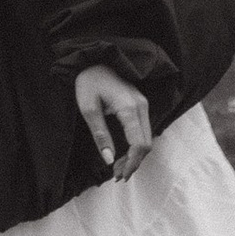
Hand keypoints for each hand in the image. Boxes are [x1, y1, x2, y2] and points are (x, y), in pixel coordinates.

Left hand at [73, 63, 152, 180]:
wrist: (95, 60)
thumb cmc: (88, 82)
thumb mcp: (88, 109)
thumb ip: (100, 135)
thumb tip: (109, 160)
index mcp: (129, 108)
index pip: (139, 144)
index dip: (132, 163)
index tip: (119, 175)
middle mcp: (141, 106)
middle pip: (146, 143)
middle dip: (134, 162)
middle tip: (117, 175)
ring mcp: (143, 104)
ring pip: (147, 138)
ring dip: (135, 155)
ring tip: (118, 168)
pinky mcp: (141, 104)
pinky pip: (143, 130)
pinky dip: (136, 145)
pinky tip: (124, 153)